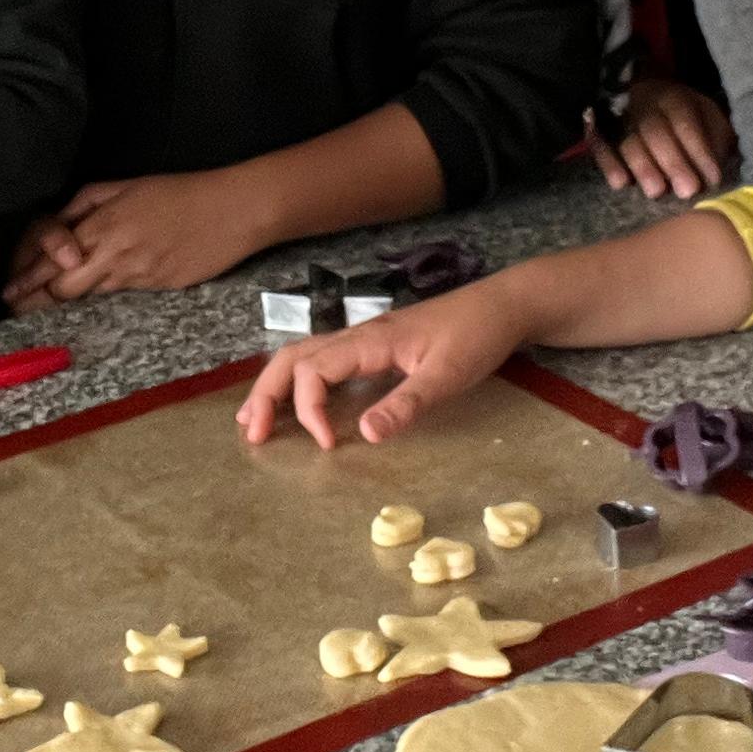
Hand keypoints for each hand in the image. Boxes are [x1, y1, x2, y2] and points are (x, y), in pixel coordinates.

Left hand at [6, 174, 266, 309]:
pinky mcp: (157, 288)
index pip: (54, 259)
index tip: (9, 291)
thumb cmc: (181, 192)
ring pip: (89, 296)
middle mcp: (115, 253)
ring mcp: (137, 275)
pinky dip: (100, 298)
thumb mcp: (127, 185)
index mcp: (104, 223)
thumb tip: (60, 223)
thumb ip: (86, 203)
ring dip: (64, 303)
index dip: (28, 278)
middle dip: (36, 300)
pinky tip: (91, 300)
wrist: (234, 210)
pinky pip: (119, 296)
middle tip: (16, 308)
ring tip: (40, 310)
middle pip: (63, 288)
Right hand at [239, 277, 529, 452]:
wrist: (501, 305)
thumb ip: (407, 404)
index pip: (314, 370)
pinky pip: (322, 358)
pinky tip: (300, 399)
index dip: (308, 409)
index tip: (326, 446)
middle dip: (266, 393)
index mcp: (370, 341)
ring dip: (275, 384)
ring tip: (256, 418)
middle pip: (292, 357)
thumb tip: (363, 434)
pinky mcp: (375, 344)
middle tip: (250, 432)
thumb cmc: (476, 337)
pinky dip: (299, 379)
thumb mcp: (447, 375)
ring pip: (303, 354)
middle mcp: (358, 335)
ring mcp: (365, 337)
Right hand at [596, 75, 734, 200]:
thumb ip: (716, 141)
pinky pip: (600, 147)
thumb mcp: (710, 121)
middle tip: (687, 191)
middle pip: (655, 131)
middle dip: (673, 162)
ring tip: (656, 192)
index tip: (712, 180)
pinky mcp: (602, 134)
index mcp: (674, 99)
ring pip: (628, 141)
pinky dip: (608, 165)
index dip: (699, 151)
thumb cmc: (689, 120)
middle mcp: (644, 105)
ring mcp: (620, 119)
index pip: (685, 121)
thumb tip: (716, 170)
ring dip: (643, 167)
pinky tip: (620, 183)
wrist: (648, 100)